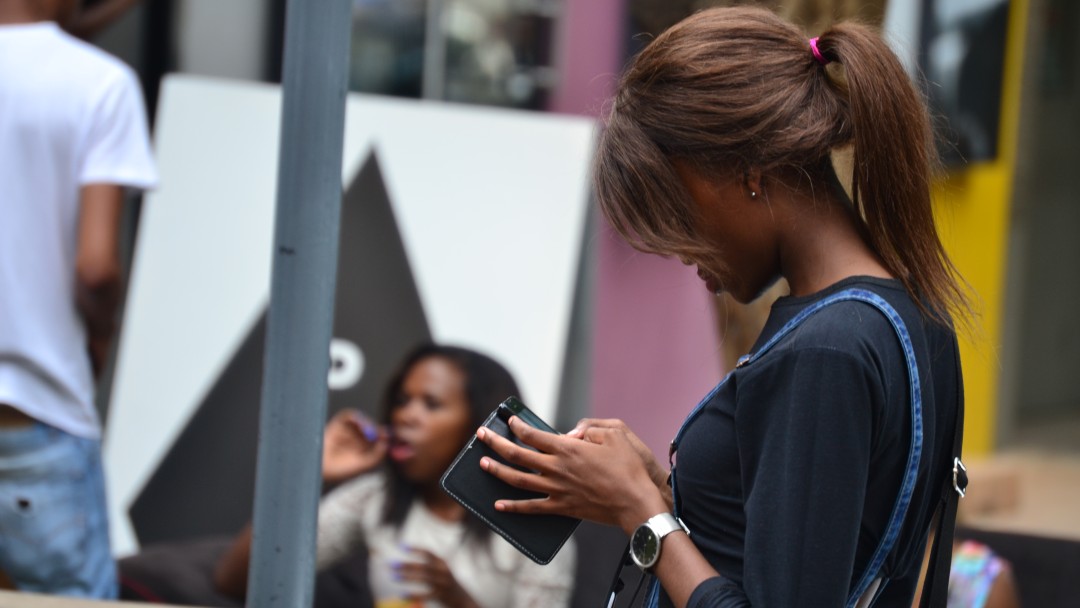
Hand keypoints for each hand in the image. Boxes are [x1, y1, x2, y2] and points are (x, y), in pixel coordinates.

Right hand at [322, 408, 387, 484]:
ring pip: (361, 421)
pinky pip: (348, 416)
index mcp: (363, 447)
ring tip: (369, 430)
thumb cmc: (340, 468)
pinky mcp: (337, 424)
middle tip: (381, 432)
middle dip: (376, 429)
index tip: (387, 435)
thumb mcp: (362, 463)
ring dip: (366, 423)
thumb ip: (375, 455)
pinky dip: (355, 417)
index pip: (377, 437)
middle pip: (370, 428)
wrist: (321, 466)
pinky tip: (359, 423)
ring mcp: (347, 430)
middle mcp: (356, 437)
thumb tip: (386, 444)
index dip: (383, 435)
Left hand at [397, 548, 478, 607]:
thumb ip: (429, 566)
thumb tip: (406, 565)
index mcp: (443, 563)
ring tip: (393, 577)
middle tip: (391, 564)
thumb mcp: (442, 571)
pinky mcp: (442, 596)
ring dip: (407, 577)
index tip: (401, 546)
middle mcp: (444, 571)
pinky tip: (402, 594)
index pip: (428, 553)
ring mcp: (443, 584)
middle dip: (406, 564)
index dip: (415, 549)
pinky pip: (425, 595)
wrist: (464, 600)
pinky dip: (414, 594)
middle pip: (423, 566)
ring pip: (423, 579)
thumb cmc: (447, 584)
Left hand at [476, 416, 668, 533]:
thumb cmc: (629, 468)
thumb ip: (590, 428)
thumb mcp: (615, 435)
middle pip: (517, 455)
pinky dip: (513, 507)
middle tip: (482, 435)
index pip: (533, 435)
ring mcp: (556, 490)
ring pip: (518, 480)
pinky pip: (531, 508)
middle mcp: (556, 469)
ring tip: (483, 464)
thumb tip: (572, 432)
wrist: (635, 503)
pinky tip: (498, 504)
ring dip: (498, 471)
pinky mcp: (562, 508)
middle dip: (496, 443)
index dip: (518, 426)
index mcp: (568, 449)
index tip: (510, 420)